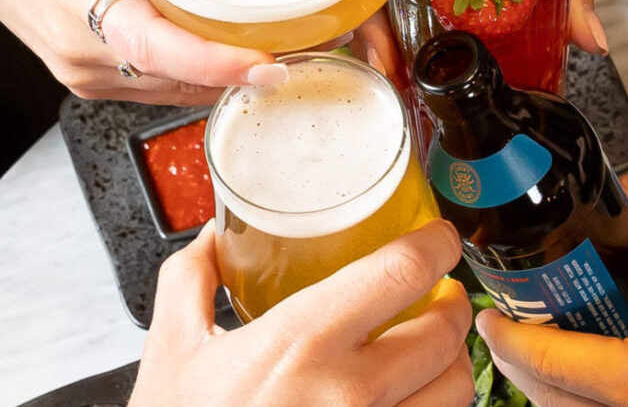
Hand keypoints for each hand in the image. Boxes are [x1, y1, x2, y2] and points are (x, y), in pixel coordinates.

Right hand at [0, 0, 292, 103]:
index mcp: (83, 1)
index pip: (160, 50)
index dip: (218, 63)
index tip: (269, 62)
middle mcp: (82, 52)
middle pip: (182, 79)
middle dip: (248, 68)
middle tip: (316, 40)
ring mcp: (82, 74)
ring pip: (172, 91)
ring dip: (225, 76)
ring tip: (289, 44)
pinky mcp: (84, 78)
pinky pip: (153, 86)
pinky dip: (195, 72)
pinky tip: (233, 49)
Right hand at [129, 220, 475, 406]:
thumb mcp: (172, 353)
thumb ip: (190, 283)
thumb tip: (210, 238)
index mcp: (298, 344)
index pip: (400, 272)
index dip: (435, 245)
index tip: (437, 239)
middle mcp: (346, 393)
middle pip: (443, 331)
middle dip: (449, 304)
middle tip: (436, 293)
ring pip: (455, 387)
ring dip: (451, 359)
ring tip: (430, 346)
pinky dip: (434, 404)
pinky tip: (413, 394)